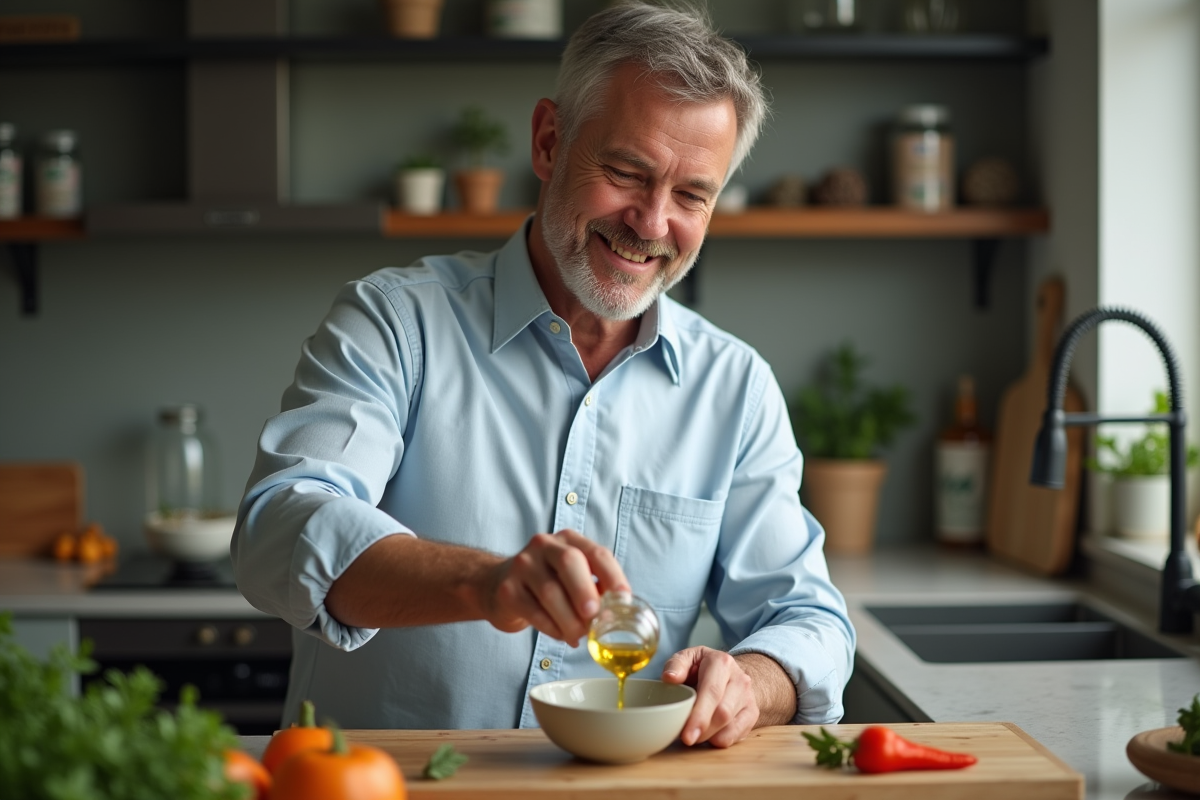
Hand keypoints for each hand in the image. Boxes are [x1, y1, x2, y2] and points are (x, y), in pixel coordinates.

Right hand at [484, 529, 628, 646]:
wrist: (498, 585)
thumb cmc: (547, 582)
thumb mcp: (573, 577)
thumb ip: (595, 588)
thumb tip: (616, 612)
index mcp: (569, 540)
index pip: (596, 553)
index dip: (613, 576)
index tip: (623, 599)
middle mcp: (544, 546)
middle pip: (568, 562)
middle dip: (585, 591)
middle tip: (595, 616)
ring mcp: (523, 565)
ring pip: (550, 591)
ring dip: (570, 620)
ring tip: (579, 635)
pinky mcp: (508, 589)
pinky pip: (533, 611)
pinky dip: (552, 628)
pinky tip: (562, 636)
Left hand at [661, 647, 759, 747]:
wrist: (730, 672)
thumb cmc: (702, 667)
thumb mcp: (687, 658)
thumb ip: (676, 665)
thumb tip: (669, 678)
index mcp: (721, 662)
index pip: (712, 691)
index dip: (699, 715)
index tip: (686, 734)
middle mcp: (739, 679)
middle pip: (723, 712)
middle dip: (703, 730)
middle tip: (686, 739)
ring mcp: (748, 697)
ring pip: (730, 726)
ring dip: (709, 736)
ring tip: (694, 734)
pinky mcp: (752, 713)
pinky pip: (737, 735)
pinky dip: (719, 740)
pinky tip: (708, 736)